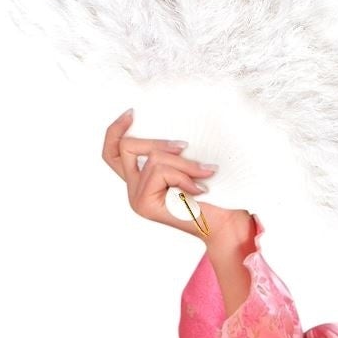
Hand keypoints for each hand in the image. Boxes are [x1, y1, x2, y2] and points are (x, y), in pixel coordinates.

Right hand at [101, 106, 251, 244]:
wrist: (226, 224)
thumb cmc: (215, 195)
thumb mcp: (190, 167)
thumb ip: (174, 154)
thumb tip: (172, 136)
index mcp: (140, 180)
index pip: (112, 153)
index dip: (116, 131)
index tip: (132, 112)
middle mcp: (133, 190)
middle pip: (128, 148)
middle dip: (159, 143)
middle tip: (185, 146)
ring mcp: (136, 199)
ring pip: (153, 160)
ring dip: (184, 164)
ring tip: (205, 175)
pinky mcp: (144, 204)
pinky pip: (161, 172)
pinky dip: (184, 176)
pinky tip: (200, 190)